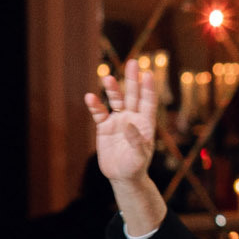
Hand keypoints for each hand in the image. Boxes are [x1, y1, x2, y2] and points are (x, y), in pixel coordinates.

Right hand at [84, 59, 160, 184]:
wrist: (122, 176)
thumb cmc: (136, 167)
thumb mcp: (139, 157)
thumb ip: (136, 141)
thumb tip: (129, 125)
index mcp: (145, 123)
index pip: (148, 102)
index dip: (148, 89)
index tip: (148, 75)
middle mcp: (132, 118)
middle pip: (133, 95)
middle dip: (132, 79)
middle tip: (133, 62)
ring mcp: (118, 121)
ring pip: (116, 100)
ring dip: (113, 89)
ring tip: (108, 77)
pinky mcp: (104, 127)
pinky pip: (99, 113)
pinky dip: (95, 106)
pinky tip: (90, 97)